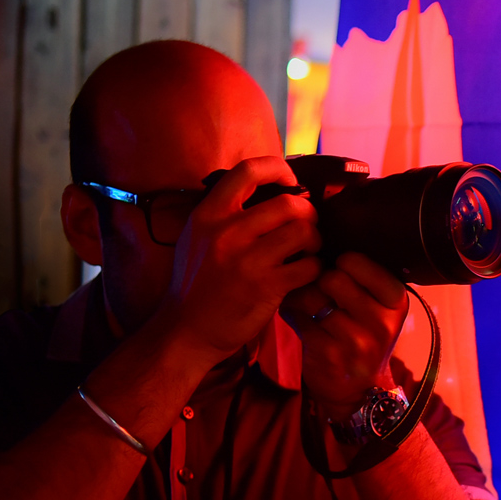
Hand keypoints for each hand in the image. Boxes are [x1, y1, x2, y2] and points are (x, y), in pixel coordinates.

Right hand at [166, 156, 321, 361]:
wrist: (186, 331)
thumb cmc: (196, 283)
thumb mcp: (197, 237)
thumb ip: (225, 212)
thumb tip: (270, 191)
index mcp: (208, 214)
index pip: (248, 171)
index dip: (278, 168)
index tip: (290, 182)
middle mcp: (226, 233)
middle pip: (289, 203)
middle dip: (308, 212)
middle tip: (307, 225)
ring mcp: (247, 261)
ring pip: (303, 231)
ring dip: (315, 239)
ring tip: (308, 249)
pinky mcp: (266, 288)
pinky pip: (309, 266)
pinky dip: (315, 267)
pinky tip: (306, 272)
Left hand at [281, 253, 409, 420]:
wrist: (360, 390)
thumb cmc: (364, 335)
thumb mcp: (378, 307)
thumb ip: (362, 278)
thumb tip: (320, 238)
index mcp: (395, 301)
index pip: (358, 261)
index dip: (342, 262)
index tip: (341, 271)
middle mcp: (381, 321)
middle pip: (332, 278)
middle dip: (321, 280)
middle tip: (323, 290)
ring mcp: (356, 341)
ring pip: (312, 297)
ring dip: (303, 298)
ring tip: (308, 304)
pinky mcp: (329, 355)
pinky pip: (299, 320)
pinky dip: (294, 315)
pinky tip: (301, 320)